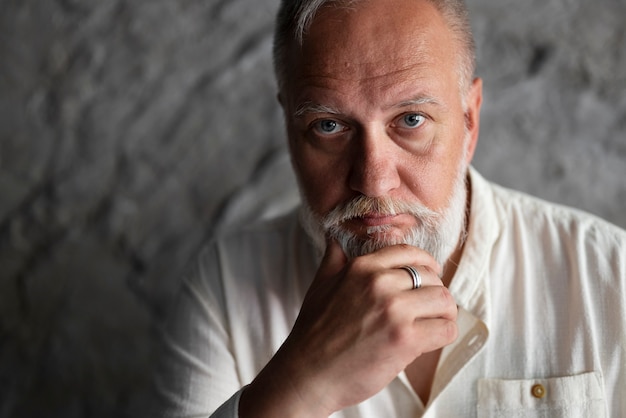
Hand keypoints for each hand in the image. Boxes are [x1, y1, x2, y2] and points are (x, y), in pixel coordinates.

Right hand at [240, 239, 457, 416]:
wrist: (308, 374)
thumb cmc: (313, 333)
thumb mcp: (320, 285)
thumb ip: (333, 260)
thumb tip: (335, 239)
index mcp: (362, 267)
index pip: (410, 253)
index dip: (426, 264)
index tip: (431, 276)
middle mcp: (380, 283)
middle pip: (432, 277)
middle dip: (435, 292)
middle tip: (430, 308)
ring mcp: (394, 311)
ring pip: (444, 301)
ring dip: (444, 313)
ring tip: (436, 322)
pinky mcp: (405, 339)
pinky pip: (445, 329)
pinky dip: (445, 334)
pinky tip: (433, 340)